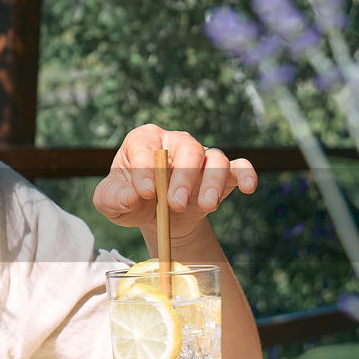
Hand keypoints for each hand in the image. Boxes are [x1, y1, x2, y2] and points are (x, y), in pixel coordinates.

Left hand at [92, 124, 257, 239]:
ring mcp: (200, 157)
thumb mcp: (110, 201)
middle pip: (186, 148)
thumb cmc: (129, 199)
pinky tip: (248, 188)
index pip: (145, 146)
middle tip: (173, 203)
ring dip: (211, 180)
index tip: (146, 193)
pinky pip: (239, 167)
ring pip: (214, 158)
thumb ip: (112, 198)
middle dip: (182, 176)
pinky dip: (246, 175)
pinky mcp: (221, 174)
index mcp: (143, 141)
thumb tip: (131, 197)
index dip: (145, 168)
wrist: (154, 217)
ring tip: (205, 206)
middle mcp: (174, 143)